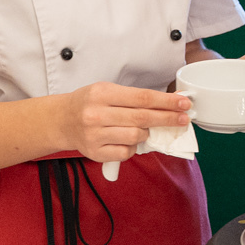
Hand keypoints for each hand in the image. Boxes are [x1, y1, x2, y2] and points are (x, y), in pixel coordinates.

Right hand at [60, 81, 191, 161]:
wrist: (61, 120)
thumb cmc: (89, 104)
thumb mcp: (107, 91)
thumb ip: (134, 98)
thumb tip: (168, 104)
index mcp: (102, 94)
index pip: (143, 98)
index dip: (166, 102)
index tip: (183, 103)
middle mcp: (97, 114)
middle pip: (143, 118)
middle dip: (168, 118)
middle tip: (183, 119)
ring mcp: (95, 135)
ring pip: (136, 137)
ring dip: (146, 133)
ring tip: (142, 129)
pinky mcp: (95, 153)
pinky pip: (126, 152)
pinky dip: (132, 147)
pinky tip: (127, 141)